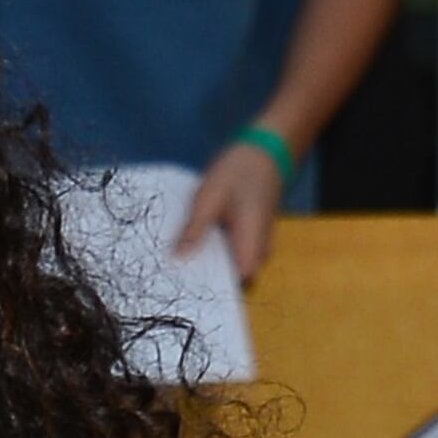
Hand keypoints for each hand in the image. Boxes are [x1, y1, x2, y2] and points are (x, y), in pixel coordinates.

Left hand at [174, 137, 288, 276]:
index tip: (181, 284)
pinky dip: (212, 249)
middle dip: (201, 276)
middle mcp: (257, 253)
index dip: (206, 288)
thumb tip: (177, 258)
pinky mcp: (248, 238)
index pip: (230, 286)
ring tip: (180, 255)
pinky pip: (229, 253)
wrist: (264, 150)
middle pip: (227, 279)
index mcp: (250, 246)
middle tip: (174, 270)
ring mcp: (254, 246)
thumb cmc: (240, 170)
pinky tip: (194, 241)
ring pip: (227, 267)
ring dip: (206, 262)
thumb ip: (194, 230)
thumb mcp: (209, 197)